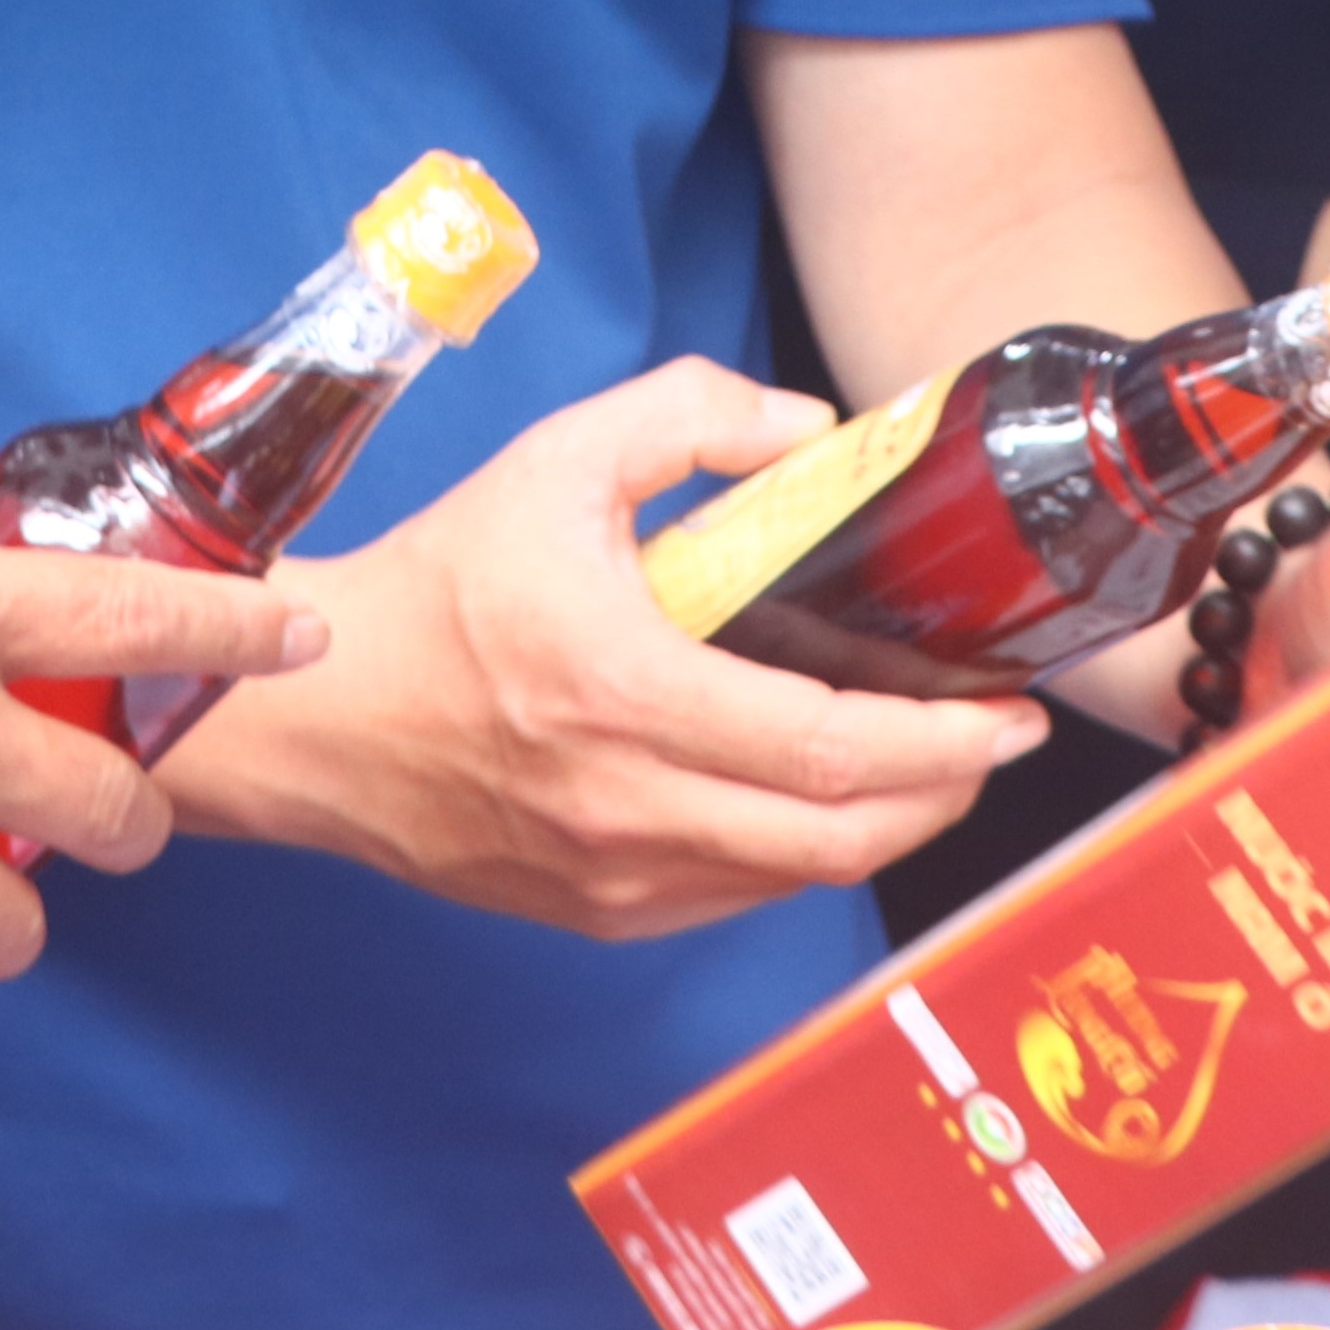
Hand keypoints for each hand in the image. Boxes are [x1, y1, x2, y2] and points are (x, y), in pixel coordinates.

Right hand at [165, 362, 1049, 938]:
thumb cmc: (441, 588)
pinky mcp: (599, 913)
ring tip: (929, 763)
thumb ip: (691, 415)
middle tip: (993, 740)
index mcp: (623, 689)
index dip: (942, 740)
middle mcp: (626, 802)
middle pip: (841, 836)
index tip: (1009, 712)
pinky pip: (739, 894)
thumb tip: (811, 433)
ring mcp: (614, 875)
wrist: (321, 714)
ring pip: (799, 877)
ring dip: (886, 827)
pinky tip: (820, 796)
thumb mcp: (558, 459)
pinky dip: (802, 851)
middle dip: (946, 793)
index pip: (827, 746)